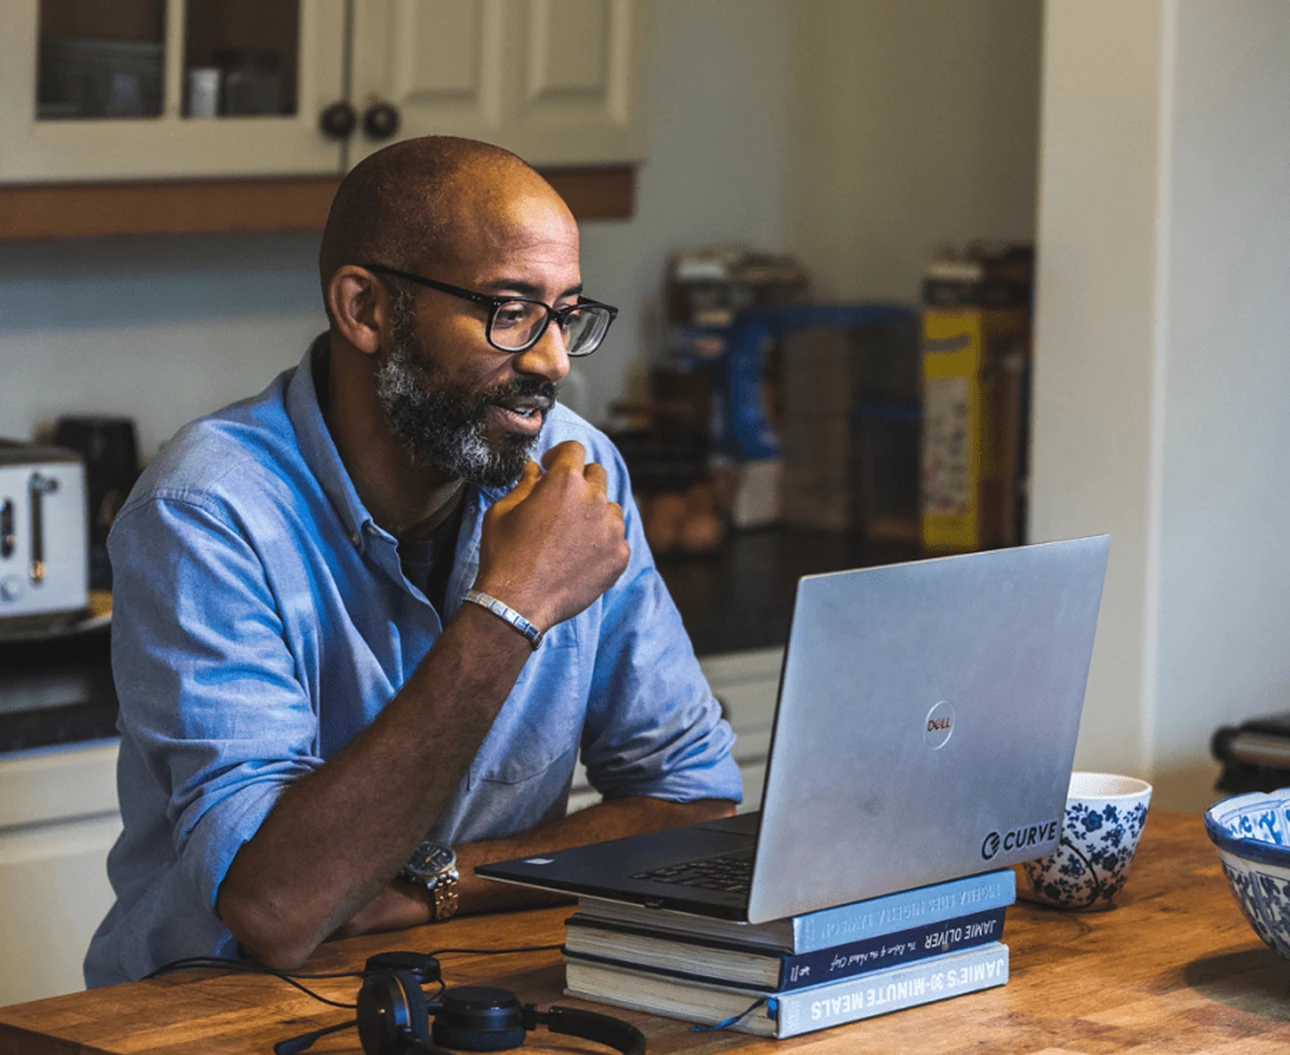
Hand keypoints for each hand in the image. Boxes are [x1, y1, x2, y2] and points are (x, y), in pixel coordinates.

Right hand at [472, 441, 629, 630]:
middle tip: (561, 502)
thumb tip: (534, 469)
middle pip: (597, 474)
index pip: (575, 450)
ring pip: (610, 507)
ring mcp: (611, 528)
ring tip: (571, 535)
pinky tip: (580, 556)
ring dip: (594, 513)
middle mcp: (594, 499)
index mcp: (565, 481)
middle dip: (579, 482)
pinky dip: (602, 542)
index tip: (551, 467)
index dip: (560, 456)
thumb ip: (524, 484)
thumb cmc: (504, 554)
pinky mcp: (620, 555)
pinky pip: (617, 538)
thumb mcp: (503, 511)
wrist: (517, 603)